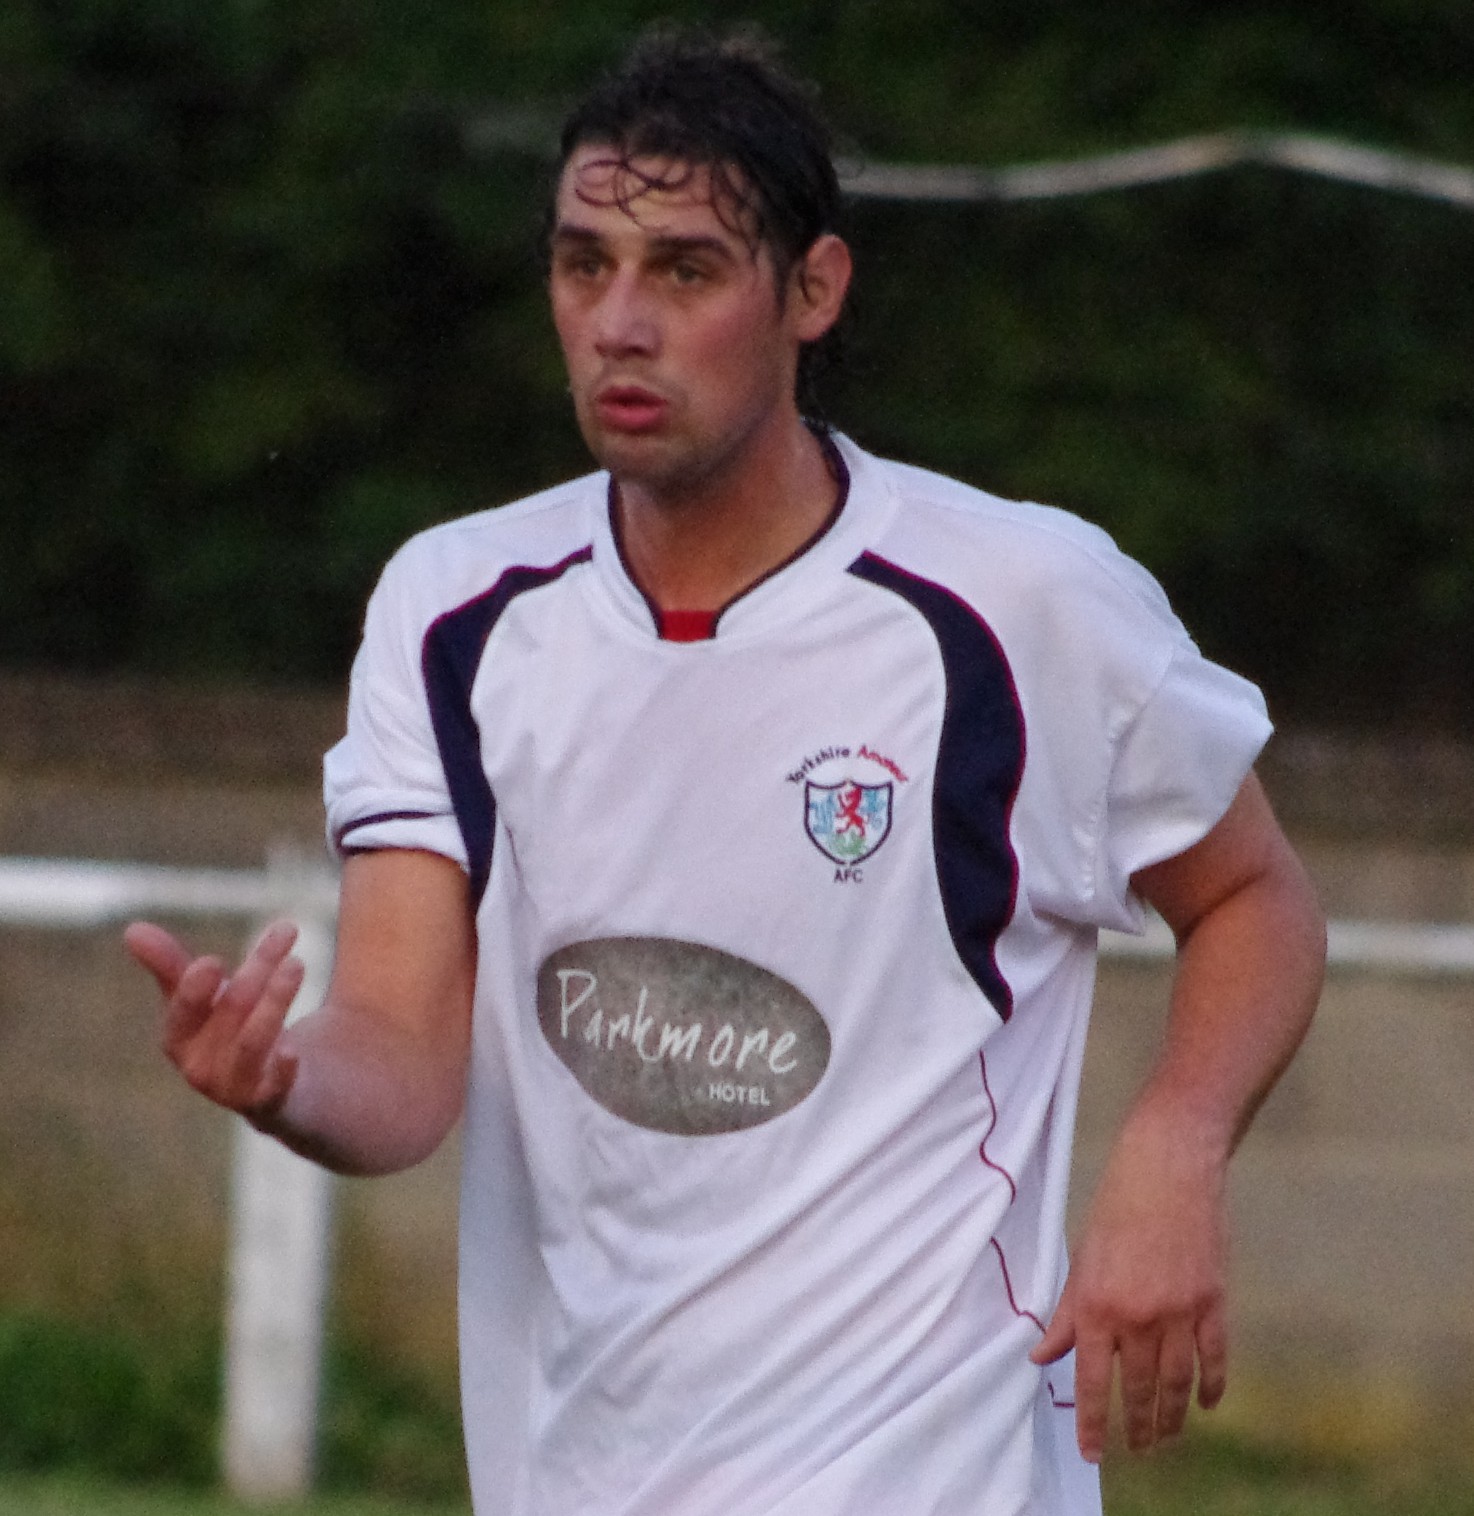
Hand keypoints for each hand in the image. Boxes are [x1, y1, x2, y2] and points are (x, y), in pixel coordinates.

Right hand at [124, 918, 306, 1125]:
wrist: (289, 1091)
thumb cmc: (237, 1033)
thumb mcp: (207, 996)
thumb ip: (173, 965)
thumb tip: (131, 928)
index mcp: (181, 1038)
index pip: (184, 1009)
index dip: (193, 990)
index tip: (212, 962)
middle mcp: (200, 1067)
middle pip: (230, 1011)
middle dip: (257, 969)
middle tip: (287, 928)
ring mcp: (235, 1089)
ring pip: (252, 1043)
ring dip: (274, 1002)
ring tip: (297, 964)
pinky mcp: (272, 1104)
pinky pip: (272, 1090)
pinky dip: (280, 1071)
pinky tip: (292, 1051)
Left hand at [1030, 1108, 1229, 1462]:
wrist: (1167, 1168)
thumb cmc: (1116, 1208)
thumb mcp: (1081, 1260)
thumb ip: (1065, 1314)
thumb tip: (1041, 1356)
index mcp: (1096, 1304)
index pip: (1090, 1380)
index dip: (1093, 1423)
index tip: (1092, 1454)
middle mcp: (1136, 1315)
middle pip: (1138, 1389)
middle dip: (1136, 1427)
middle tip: (1136, 1449)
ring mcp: (1178, 1311)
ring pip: (1176, 1383)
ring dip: (1170, 1418)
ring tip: (1164, 1438)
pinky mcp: (1212, 1302)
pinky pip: (1213, 1358)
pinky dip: (1211, 1386)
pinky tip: (1204, 1404)